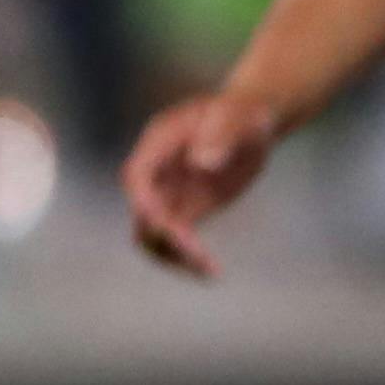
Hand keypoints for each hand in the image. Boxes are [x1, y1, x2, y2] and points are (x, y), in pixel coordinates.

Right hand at [124, 90, 280, 278]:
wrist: (248, 123)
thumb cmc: (241, 113)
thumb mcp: (236, 117)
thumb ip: (221, 135)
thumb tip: (204, 162)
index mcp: (158, 144)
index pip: (136, 176)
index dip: (144, 202)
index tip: (166, 223)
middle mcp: (154, 175)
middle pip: (140, 213)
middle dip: (164, 237)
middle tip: (197, 254)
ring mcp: (166, 196)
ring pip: (152, 236)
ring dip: (173, 255)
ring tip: (207, 268)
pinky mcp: (183, 213)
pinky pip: (175, 242)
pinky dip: (188, 258)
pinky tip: (211, 271)